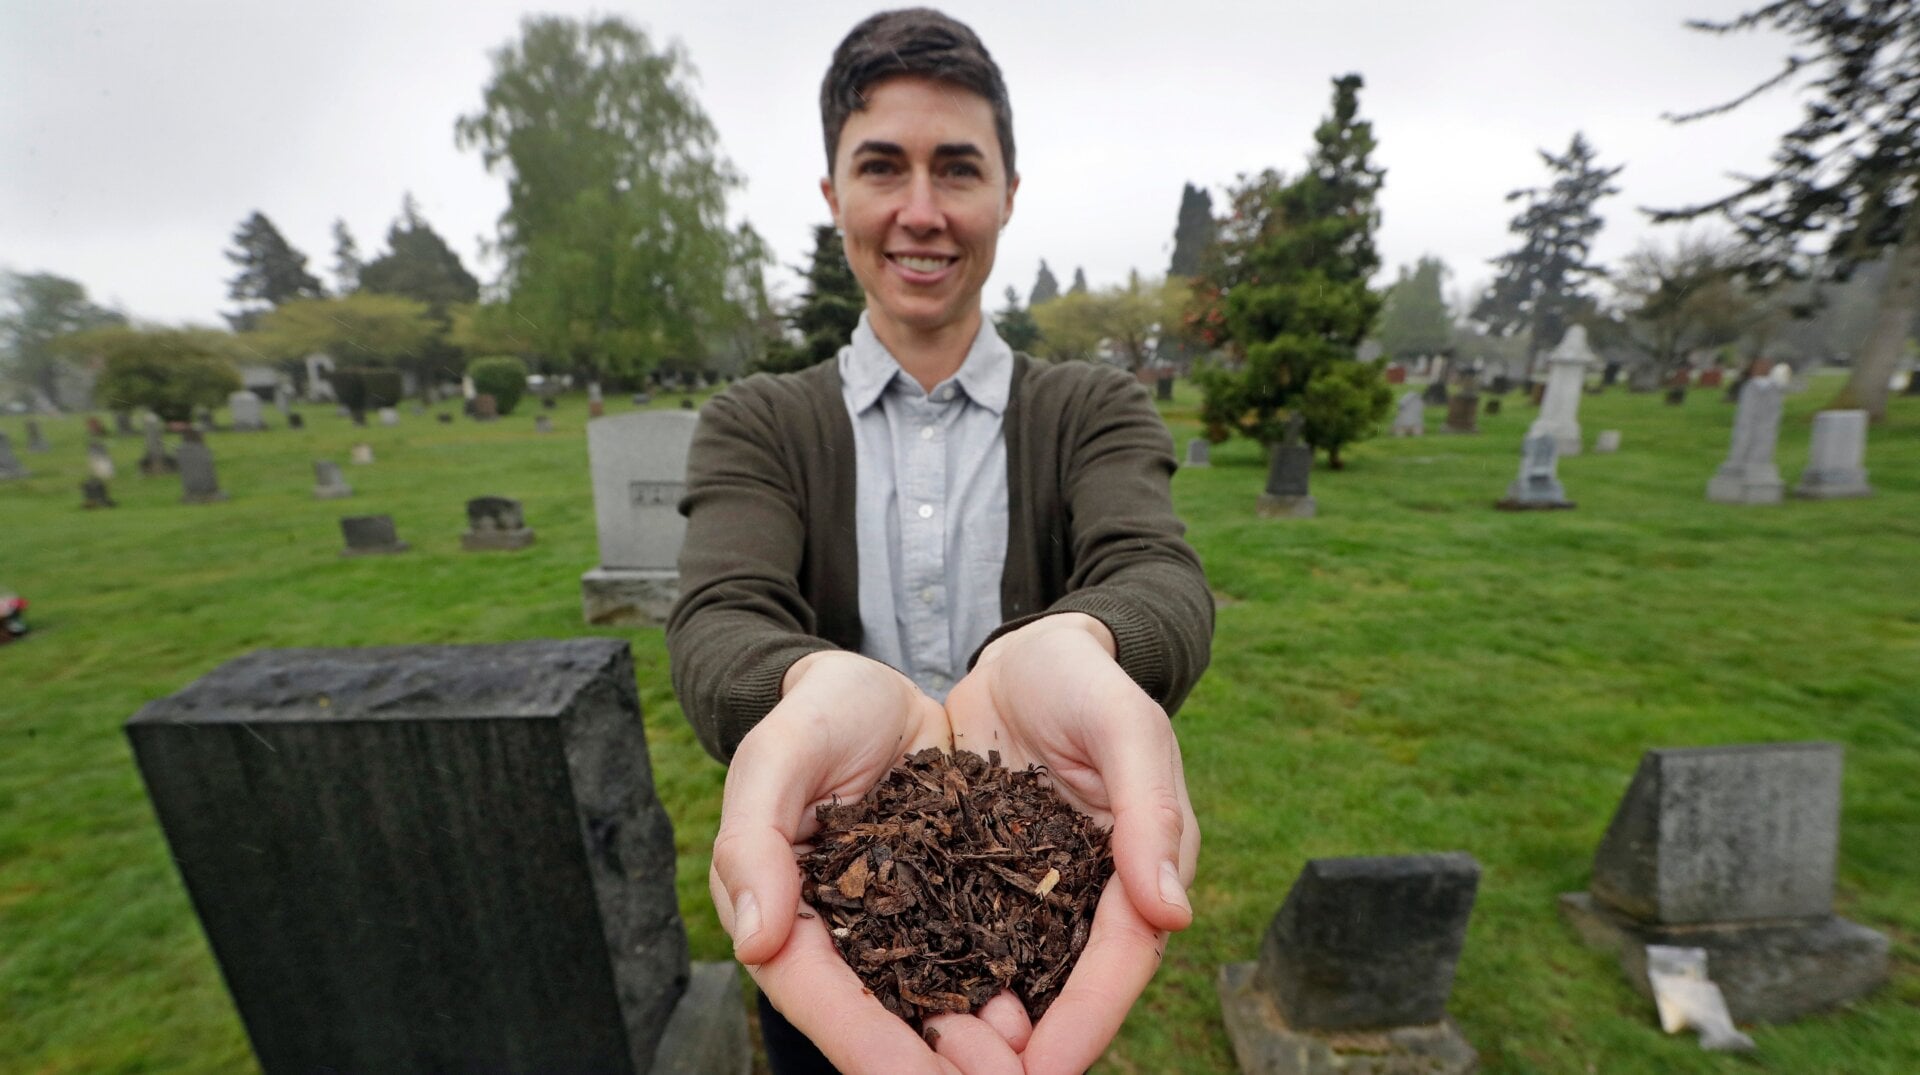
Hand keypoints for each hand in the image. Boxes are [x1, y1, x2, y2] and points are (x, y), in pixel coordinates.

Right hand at [710, 650, 1020, 1072]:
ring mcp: (905, 920)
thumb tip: (753, 942)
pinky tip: (1042, 1011)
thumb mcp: (778, 754)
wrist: (883, 683)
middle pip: (882, 1016)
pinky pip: (981, 957)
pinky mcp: (956, 901)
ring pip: (937, 1000)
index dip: (864, 1046)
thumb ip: (753, 841)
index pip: (817, 992)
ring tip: (1029, 1060)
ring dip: (979, 1041)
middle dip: (935, 1061)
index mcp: (787, 908)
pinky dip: (1008, 988)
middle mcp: (847, 932)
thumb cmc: (817, 711)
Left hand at [942, 614, 1199, 1074]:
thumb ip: (1150, 809)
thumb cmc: (1085, 678)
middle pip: (1067, 992)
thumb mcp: (1125, 724)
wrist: (1025, 652)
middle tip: (960, 1067)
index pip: (1124, 960)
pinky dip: (939, 980)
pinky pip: (965, 943)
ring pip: (1014, 981)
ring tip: (927, 1053)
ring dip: (976, 1026)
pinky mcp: (981, 884)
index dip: (1088, 1022)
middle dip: (1021, 1046)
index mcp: (1141, 868)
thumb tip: (1174, 912)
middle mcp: (1091, 897)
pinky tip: (897, 1006)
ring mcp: (1033, 896)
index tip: (1042, 1071)